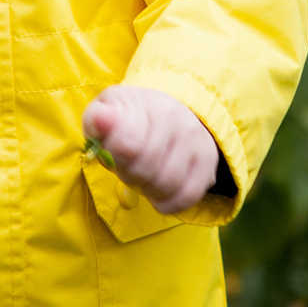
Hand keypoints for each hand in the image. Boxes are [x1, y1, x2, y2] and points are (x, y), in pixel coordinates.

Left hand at [83, 84, 217, 214]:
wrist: (169, 114)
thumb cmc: (130, 119)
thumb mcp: (108, 112)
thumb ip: (99, 118)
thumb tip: (102, 119)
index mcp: (148, 103)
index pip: (127, 144)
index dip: (114, 157)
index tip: (112, 152)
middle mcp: (178, 118)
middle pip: (146, 168)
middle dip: (129, 174)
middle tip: (127, 166)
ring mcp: (197, 140)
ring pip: (167, 184)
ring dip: (147, 189)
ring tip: (143, 177)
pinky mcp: (209, 162)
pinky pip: (187, 197)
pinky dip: (167, 203)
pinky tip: (158, 193)